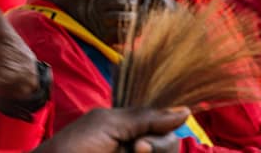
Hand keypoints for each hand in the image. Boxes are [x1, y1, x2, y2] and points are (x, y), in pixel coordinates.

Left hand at [33, 106, 187, 152]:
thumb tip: (185, 112)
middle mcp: (138, 144)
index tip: (141, 143)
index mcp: (132, 127)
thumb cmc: (75, 146)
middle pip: (170, 145)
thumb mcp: (111, 125)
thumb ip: (146, 118)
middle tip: (134, 149)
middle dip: (157, 147)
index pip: (167, 128)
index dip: (162, 136)